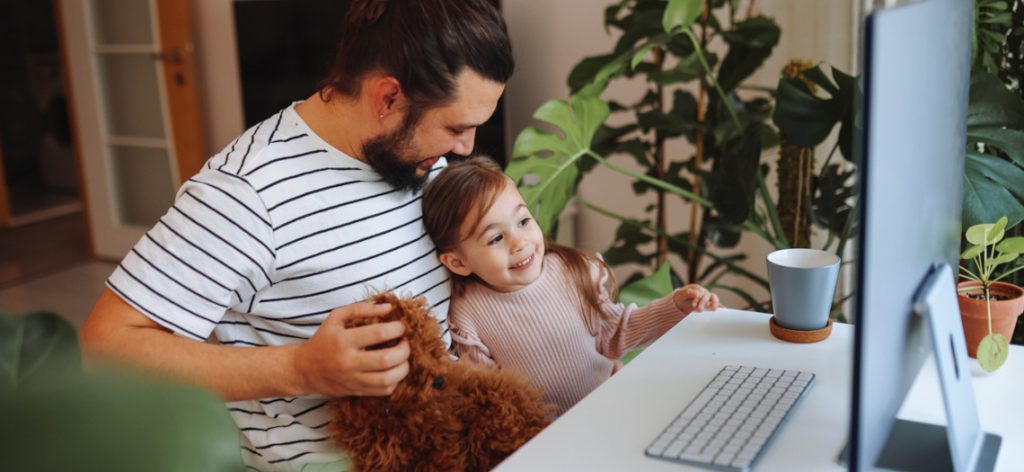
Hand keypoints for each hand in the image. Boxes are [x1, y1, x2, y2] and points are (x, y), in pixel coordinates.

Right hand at [292, 301, 409, 396]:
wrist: (304, 370)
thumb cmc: (323, 340)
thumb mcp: (335, 318)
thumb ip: (360, 309)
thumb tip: (388, 308)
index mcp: (343, 340)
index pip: (378, 333)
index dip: (396, 329)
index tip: (400, 327)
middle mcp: (348, 362)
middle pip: (386, 359)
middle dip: (404, 349)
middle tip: (405, 343)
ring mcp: (353, 379)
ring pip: (388, 379)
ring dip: (403, 367)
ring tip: (403, 358)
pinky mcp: (356, 391)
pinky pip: (383, 391)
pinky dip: (395, 381)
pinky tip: (394, 370)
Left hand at [672, 284, 720, 313]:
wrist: (681, 304)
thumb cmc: (681, 298)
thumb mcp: (681, 295)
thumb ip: (688, 293)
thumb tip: (697, 293)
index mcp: (697, 288)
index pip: (700, 292)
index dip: (697, 298)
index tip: (693, 305)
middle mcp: (704, 292)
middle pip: (707, 295)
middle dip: (703, 302)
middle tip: (699, 310)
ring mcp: (708, 299)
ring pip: (714, 298)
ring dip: (714, 303)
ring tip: (714, 309)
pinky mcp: (710, 305)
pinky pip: (716, 304)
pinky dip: (720, 307)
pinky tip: (722, 310)